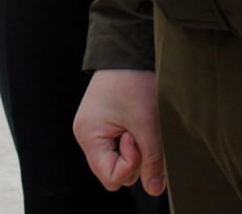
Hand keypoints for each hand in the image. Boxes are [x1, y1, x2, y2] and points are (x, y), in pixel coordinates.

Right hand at [74, 69, 165, 195]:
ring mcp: (94, 130)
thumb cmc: (134, 81)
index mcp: (89, 135)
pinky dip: (133, 140)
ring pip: (120, 161)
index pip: (111, 177)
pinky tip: (136, 122)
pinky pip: (120, 147)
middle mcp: (87, 135)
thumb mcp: (147, 123)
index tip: (135, 137)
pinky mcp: (104, 125)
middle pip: (115, 172)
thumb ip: (152, 160)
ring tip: (137, 122)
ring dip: (136, 148)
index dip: (131, 164)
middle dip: (134, 157)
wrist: (128, 51)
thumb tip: (154, 190)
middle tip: (139, 128)